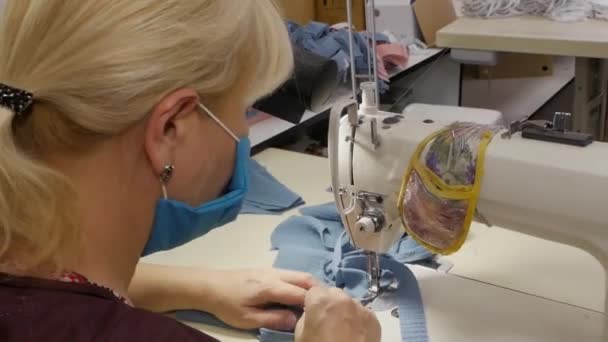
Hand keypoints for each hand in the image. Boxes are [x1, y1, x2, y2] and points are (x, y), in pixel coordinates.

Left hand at [204, 268, 319, 330]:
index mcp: (271, 286)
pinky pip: (292, 274)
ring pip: (299, 274)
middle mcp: (275, 274)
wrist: (209, 286)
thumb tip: (295, 320)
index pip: (301, 293)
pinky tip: (301, 295)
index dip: (314, 302)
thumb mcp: (247, 319)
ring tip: (317, 302)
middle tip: (327, 305)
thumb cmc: (227, 304)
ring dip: (311, 285)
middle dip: (319, 290)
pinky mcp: (268, 271)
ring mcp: (272, 270)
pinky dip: (302, 282)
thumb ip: (273, 319)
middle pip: (305, 278)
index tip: (324, 312)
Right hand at [295, 287, 380, 341]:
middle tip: (328, 323)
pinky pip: (363, 313)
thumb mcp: (300, 334)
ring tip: (343, 330)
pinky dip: (358, 321)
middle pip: (333, 294)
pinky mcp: (374, 318)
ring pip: (349, 303)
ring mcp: (360, 307)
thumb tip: (313, 313)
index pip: (313, 290)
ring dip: (345, 311)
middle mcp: (342, 297)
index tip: (313, 313)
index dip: (312, 302)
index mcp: (320, 299)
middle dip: (330, 304)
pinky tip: (355, 335)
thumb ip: (307, 317)